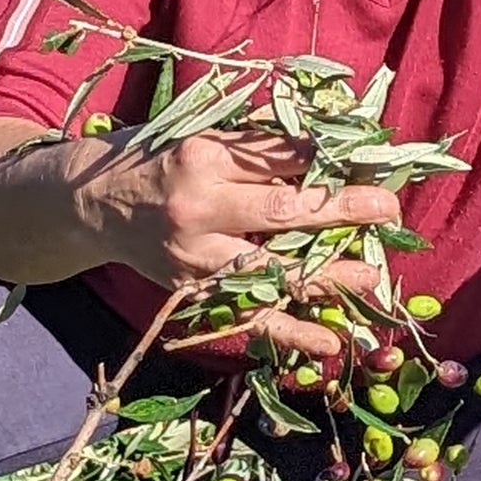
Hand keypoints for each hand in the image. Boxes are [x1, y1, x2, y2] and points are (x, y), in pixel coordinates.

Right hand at [94, 127, 400, 360]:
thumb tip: (329, 148)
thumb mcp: (201, 136)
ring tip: (372, 276)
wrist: (93, 204)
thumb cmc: (157, 160)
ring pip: (271, 269)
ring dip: (327, 275)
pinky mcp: (192, 289)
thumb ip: (257, 145)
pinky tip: (327, 345)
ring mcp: (195, 254)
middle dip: (341, 209)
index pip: (280, 158)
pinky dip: (289, 333)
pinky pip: (247, 315)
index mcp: (204, 156)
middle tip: (387, 208)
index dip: (328, 161)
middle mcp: (200, 206)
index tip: (370, 161)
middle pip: (283, 211)